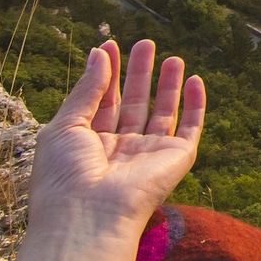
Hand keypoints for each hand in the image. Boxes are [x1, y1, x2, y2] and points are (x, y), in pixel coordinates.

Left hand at [28, 39, 206, 241]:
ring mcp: (149, 153)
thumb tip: (99, 52)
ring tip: (171, 56)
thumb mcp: (65, 125)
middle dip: (138, 73)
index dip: (105, 73)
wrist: (89, 216)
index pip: (101, 101)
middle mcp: (120, 148)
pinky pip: (191, 127)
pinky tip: (194, 80)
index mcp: (89, 143)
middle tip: (144, 44)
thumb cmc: (65, 175)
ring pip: (163, 112)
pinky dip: (195, 104)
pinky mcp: (176, 158)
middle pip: (133, 103)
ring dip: (167, 84)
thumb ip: (87, 89)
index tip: (108, 45)